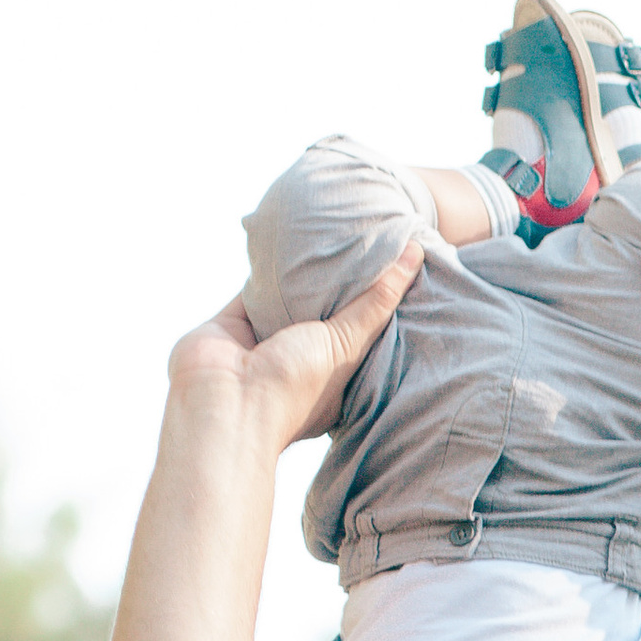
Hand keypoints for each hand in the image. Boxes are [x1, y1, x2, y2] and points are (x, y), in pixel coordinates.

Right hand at [164, 238, 422, 451]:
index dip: (374, 308)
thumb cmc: (292, 389)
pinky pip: (252, 289)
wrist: (225, 403)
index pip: (357, 339)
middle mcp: (295, 363)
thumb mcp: (347, 344)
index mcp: (328, 382)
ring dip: (300, 275)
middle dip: (337, 287)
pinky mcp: (231, 323)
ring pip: (285, 300)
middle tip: (363, 245)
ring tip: (329, 236)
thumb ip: (376, 302)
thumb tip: (414, 255)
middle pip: (321, 317)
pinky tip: (284, 240)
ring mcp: (260, 344)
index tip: (394, 272)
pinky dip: (264, 268)